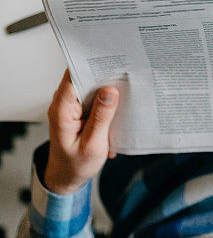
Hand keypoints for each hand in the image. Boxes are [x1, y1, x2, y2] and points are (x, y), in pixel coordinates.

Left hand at [44, 70, 118, 194]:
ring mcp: (70, 107)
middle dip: (102, 74)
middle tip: (124, 71)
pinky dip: (105, 98)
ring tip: (125, 85)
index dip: (89, 65)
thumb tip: (109, 91)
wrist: (67, 178)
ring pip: (88, 86)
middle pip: (82, 78)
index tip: (109, 60)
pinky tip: (118, 101)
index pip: (72, 77)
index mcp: (61, 110)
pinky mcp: (78, 110)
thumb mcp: (92, 144)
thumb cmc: (75, 165)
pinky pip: (92, 96)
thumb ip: (101, 117)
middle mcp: (63, 104)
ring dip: (105, 87)